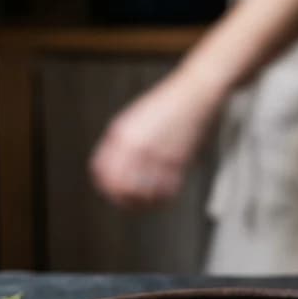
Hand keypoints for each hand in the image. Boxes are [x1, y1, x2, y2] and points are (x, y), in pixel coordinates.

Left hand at [89, 72, 221, 208]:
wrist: (196, 94)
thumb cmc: (168, 106)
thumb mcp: (134, 118)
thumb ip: (120, 141)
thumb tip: (111, 167)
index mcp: (121, 134)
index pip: (101, 170)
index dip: (104, 185)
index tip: (111, 192)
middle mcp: (136, 145)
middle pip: (119, 186)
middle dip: (122, 199)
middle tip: (129, 203)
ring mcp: (156, 154)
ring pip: (142, 193)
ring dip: (145, 201)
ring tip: (149, 202)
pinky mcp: (177, 161)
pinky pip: (165, 191)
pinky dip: (164, 197)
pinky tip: (165, 194)